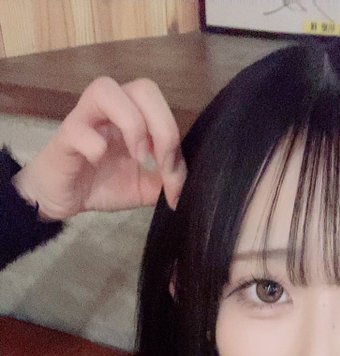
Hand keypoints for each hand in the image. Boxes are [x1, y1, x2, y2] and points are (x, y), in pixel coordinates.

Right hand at [12, 76, 186, 218]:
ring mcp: (85, 117)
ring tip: (136, 157)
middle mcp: (111, 108)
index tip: (171, 176)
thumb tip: (188, 182)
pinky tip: (99, 162)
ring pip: (107, 89)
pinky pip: (79, 128)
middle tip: (158, 163)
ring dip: (132, 124)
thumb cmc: (103, 183)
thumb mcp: (146, 186)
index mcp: (134, 114)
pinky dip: (94, 146)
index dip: (173, 137)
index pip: (162, 105)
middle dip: (162, 127)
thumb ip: (168, 179)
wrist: (64, 197)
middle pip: (144, 88)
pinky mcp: (65, 136)